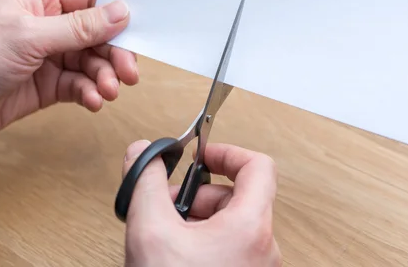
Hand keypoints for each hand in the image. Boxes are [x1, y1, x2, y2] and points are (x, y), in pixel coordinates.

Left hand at [0, 0, 138, 143]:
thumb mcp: (30, 37)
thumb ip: (79, 27)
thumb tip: (121, 11)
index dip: (116, 13)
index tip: (137, 32)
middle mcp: (49, 24)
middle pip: (99, 34)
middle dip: (115, 54)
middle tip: (129, 73)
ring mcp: (51, 55)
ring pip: (94, 62)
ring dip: (105, 77)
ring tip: (108, 92)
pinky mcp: (50, 84)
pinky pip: (81, 85)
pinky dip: (90, 93)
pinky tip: (92, 102)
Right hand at [122, 140, 281, 266]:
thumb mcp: (151, 232)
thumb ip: (147, 184)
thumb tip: (144, 154)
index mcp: (251, 227)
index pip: (258, 166)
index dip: (228, 152)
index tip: (202, 154)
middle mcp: (262, 247)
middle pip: (238, 196)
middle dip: (199, 193)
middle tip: (168, 203)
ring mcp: (256, 266)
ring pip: (231, 223)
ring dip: (198, 218)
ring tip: (167, 234)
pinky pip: (230, 247)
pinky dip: (204, 241)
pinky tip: (176, 255)